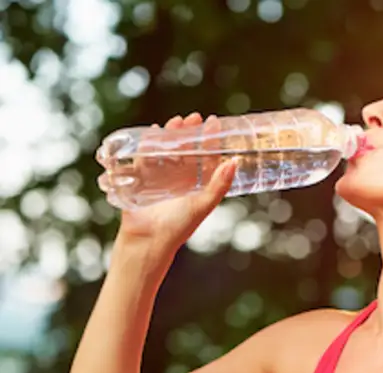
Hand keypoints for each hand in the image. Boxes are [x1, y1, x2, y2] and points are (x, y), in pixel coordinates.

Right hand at [117, 112, 236, 254]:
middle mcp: (179, 181)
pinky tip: (154, 132)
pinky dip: (148, 144)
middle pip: (185, 150)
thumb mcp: (203, 204)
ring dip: (171, 136)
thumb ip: (219, 185)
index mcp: (196, 186)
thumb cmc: (179, 226)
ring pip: (166, 151)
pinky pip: (145, 157)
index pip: (205, 157)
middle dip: (189, 133)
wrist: (149, 240)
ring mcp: (160, 179)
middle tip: (193, 117)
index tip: (213, 122)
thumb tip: (234, 161)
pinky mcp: (141, 180)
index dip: (210, 140)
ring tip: (176, 122)